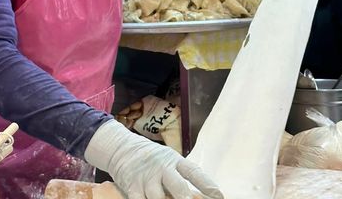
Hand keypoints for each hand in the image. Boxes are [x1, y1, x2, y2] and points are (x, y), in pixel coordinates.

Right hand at [84, 120, 222, 198]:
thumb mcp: (168, 162)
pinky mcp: (132, 186)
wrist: (122, 148)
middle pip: (177, 186)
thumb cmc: (153, 160)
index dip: (207, 184)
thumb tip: (203, 196)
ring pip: (158, 198)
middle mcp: (161, 168)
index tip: (219, 196)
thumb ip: (182, 177)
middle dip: (185, 198)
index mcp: (174, 161)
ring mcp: (146, 178)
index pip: (193, 172)